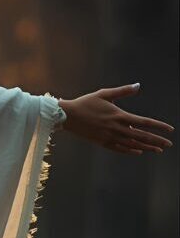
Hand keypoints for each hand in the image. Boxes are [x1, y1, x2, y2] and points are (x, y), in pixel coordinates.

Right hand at [59, 83, 173, 154]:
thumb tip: (138, 85)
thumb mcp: (104, 94)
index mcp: (119, 115)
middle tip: (168, 144)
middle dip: (156, 140)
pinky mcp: (102, 142)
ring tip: (158, 150)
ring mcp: (109, 136)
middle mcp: (116, 128)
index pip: (144, 122)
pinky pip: (119, 148)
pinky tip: (138, 151)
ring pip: (132, 144)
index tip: (170, 130)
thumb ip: (122, 91)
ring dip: (146, 147)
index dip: (158, 126)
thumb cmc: (85, 102)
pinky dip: (130, 150)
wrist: (67, 116)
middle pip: (141, 136)